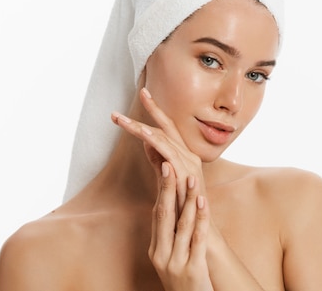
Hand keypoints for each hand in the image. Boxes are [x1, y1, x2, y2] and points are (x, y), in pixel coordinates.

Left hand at [111, 87, 205, 209]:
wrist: (200, 228)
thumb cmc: (184, 206)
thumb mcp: (168, 179)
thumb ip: (159, 161)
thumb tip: (146, 144)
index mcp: (184, 155)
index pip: (168, 127)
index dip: (156, 110)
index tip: (144, 93)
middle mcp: (189, 155)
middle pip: (166, 127)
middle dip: (150, 110)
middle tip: (136, 95)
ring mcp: (189, 163)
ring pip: (163, 139)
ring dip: (140, 128)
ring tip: (121, 121)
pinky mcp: (186, 174)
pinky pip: (169, 155)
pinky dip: (156, 145)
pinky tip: (143, 136)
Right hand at [150, 162, 212, 290]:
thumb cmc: (185, 282)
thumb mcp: (171, 259)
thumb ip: (170, 236)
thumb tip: (170, 208)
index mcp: (155, 251)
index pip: (157, 215)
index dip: (160, 191)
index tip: (163, 168)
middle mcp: (162, 256)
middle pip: (163, 216)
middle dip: (167, 188)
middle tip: (168, 164)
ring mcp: (176, 263)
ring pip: (181, 225)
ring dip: (186, 199)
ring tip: (191, 178)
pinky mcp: (193, 270)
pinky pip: (196, 239)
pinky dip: (199, 219)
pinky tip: (203, 202)